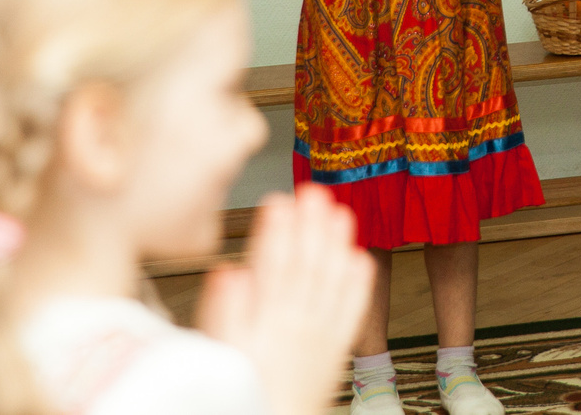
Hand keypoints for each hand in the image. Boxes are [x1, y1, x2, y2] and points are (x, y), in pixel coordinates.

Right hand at [197, 188, 372, 414]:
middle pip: (306, 264)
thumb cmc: (241, 390)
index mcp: (265, 320)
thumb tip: (228, 270)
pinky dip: (359, 284)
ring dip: (336, 244)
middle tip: (314, 190)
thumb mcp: (219, 353)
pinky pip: (353, 311)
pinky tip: (361, 258)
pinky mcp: (338, 346)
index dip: (276, 230)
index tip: (278, 200)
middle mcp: (298, 322)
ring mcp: (321, 332)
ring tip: (340, 211)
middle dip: (310, 225)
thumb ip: (224, 312)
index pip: (272, 265)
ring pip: (332, 281)